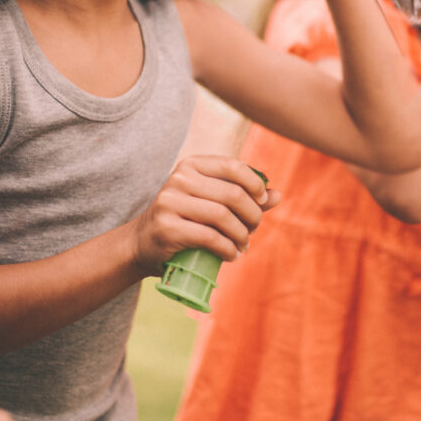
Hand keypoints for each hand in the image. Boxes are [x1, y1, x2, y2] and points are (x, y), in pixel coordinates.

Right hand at [127, 156, 281, 276]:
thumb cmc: (185, 220)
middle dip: (252, 215)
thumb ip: (244, 197)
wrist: (143, 243)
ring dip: (241, 235)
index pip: (233, 166)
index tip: (262, 202)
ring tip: (243, 245)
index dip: (255, 184)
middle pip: (232, 194)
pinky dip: (227, 249)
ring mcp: (170, 203)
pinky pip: (209, 237)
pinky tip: (231, 255)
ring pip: (222, 216)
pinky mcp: (167, 228)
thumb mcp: (211, 202)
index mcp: (191, 165)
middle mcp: (179, 179)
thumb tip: (277, 195)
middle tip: (253, 230)